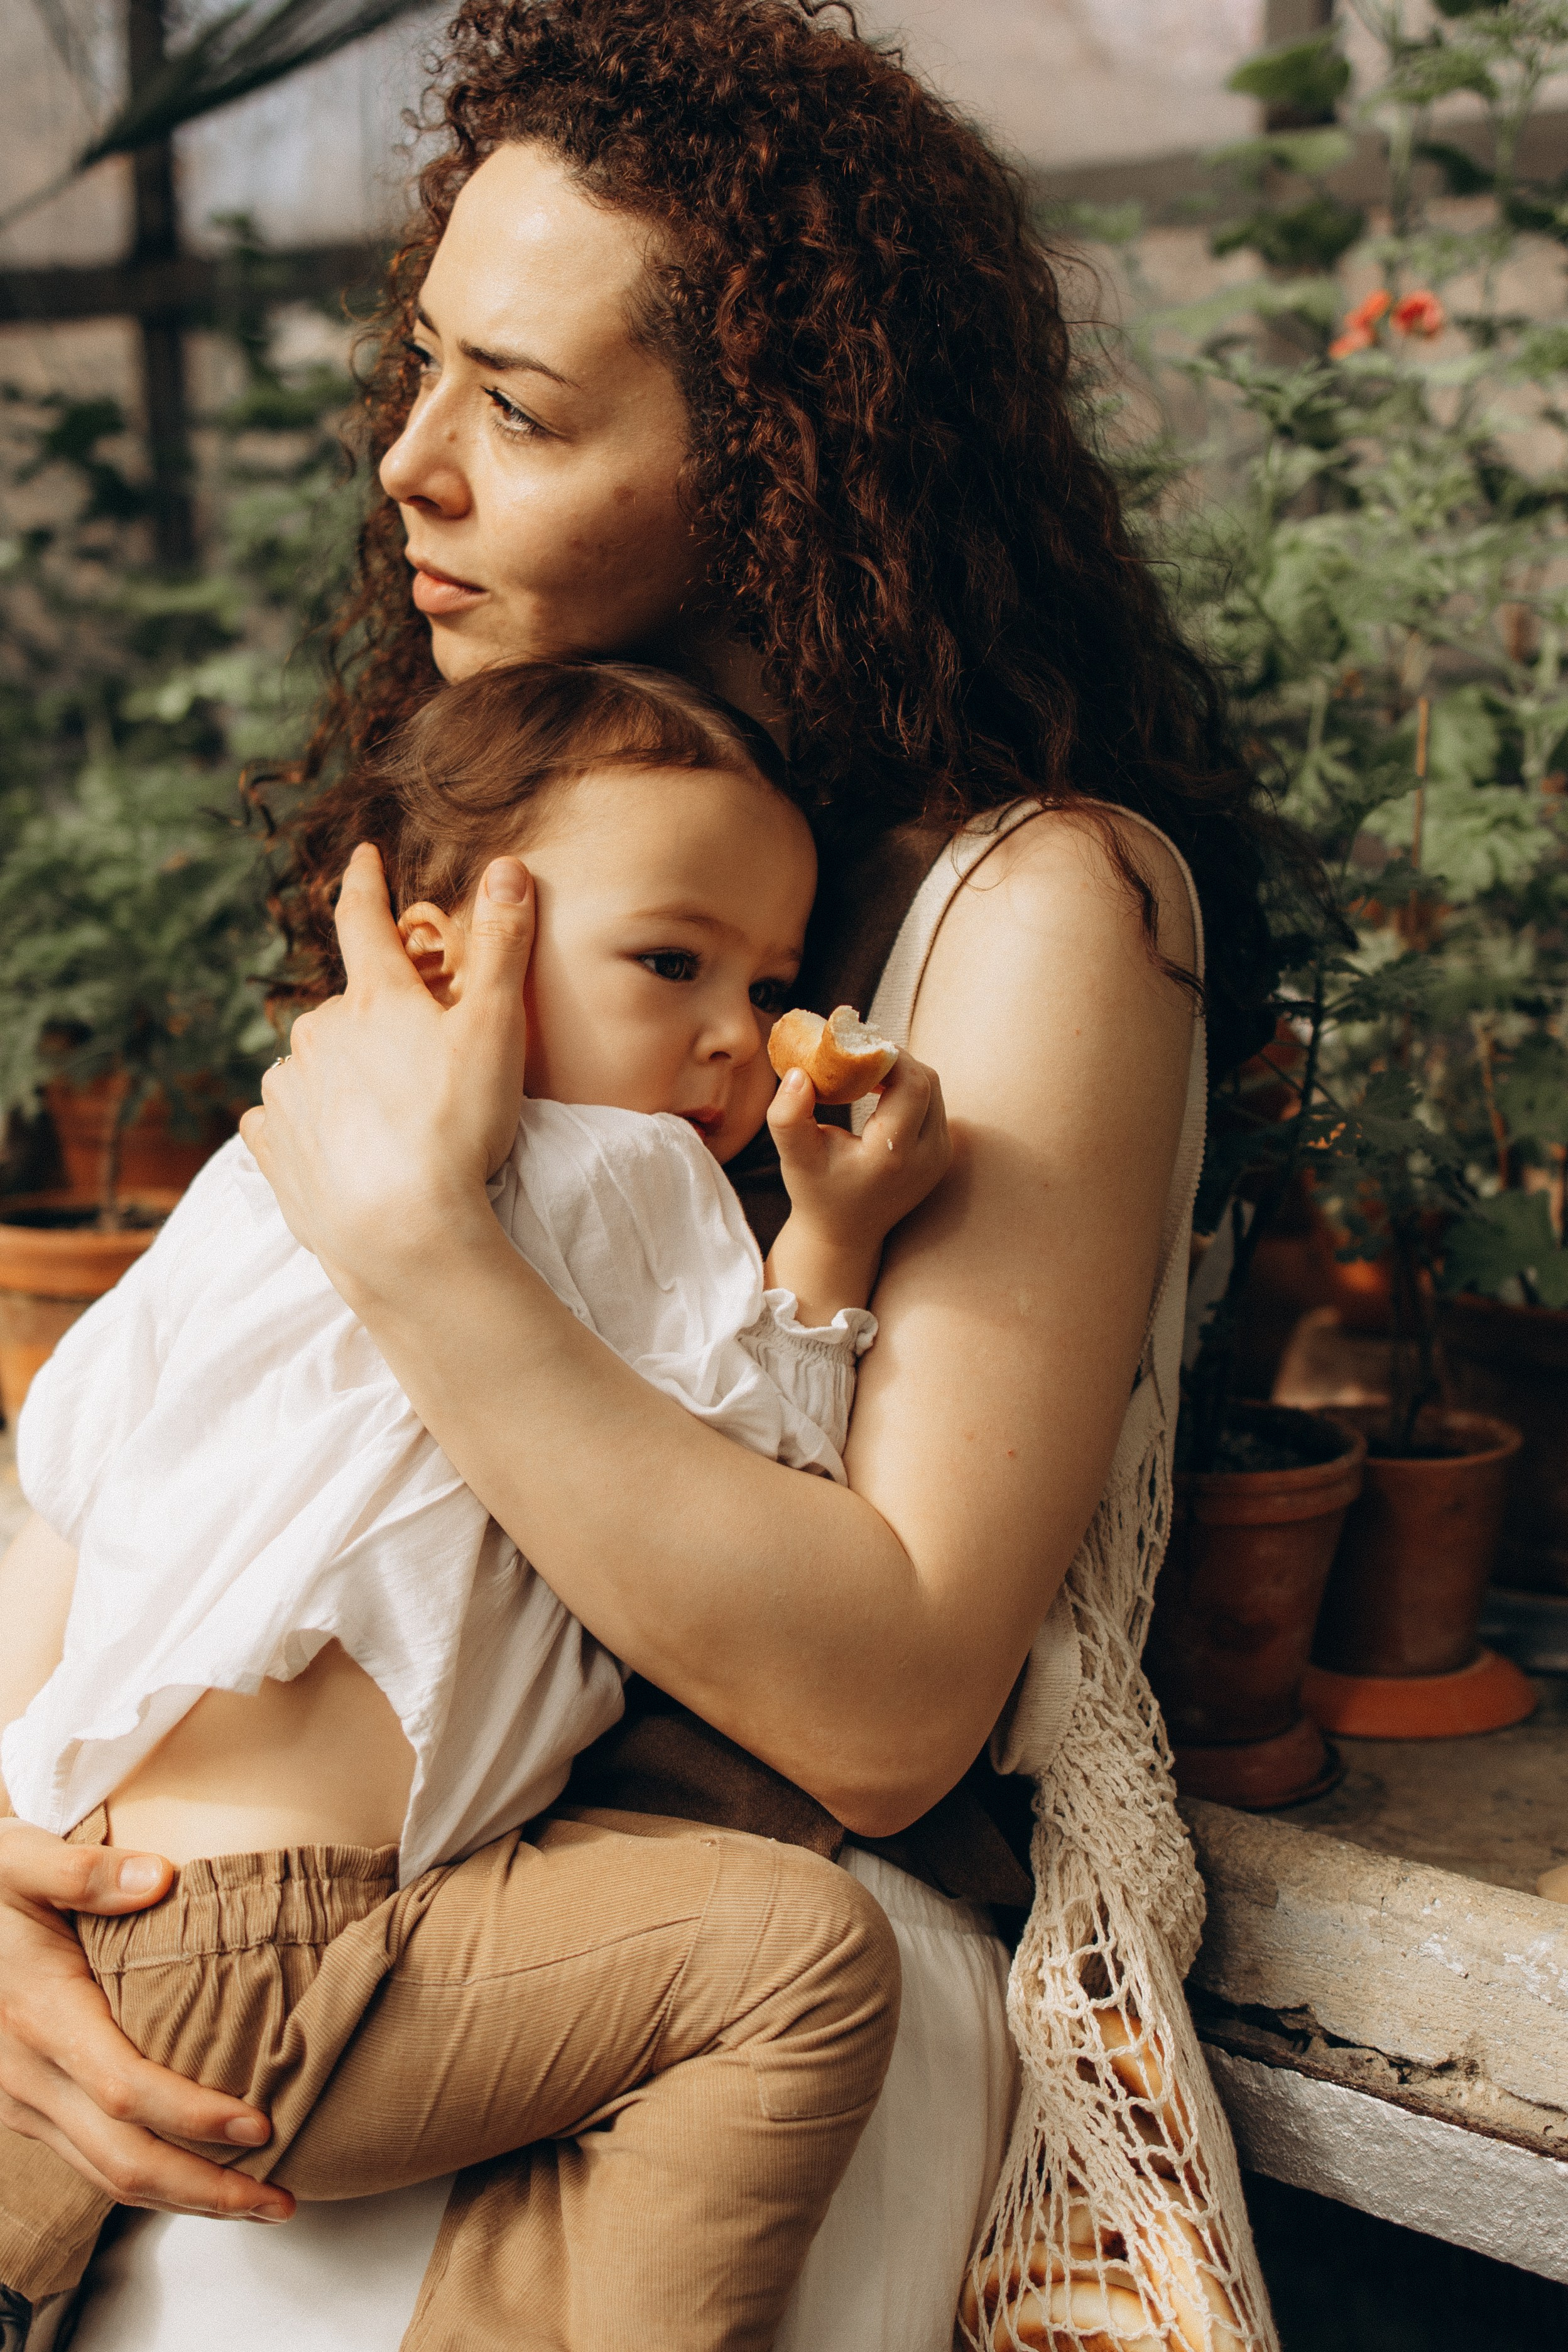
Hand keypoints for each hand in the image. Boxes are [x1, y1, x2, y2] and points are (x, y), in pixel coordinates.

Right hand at [0, 1821, 289, 2219]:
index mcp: (39, 2014)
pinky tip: (204, 2174)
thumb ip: (85, 1871)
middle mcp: (28, 2074)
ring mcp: (24, 2101)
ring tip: (260, 2202)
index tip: (259, 2126)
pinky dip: (153, 2180)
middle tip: (281, 2201)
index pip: (123, 2089)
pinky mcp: (31, 2107)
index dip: (192, 2116)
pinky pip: (93, 2161)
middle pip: (121, 2160)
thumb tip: (159, 1878)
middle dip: (204, 2189)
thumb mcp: (22, 1859)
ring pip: (106, 2175)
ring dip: (184, 2198)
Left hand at [240, 846, 534, 1306]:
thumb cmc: (458, 1127)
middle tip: (422, 1063)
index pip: (363, 920)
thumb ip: (503, 945)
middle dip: (378, 1021)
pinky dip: (307, 1123)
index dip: (366, 883)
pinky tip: (340, 1148)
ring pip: (314, 1062)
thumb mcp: (496, 1029)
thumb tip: (509, 867)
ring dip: (343, 1076)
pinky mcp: (272, 1146)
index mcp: (372, 999)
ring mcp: (287, 1090)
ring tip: (390, 1122)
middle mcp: (316, 1032)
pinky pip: (282, 1118)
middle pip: (349, 1008)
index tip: (365, 857)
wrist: (403, 1231)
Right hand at [765, 1054, 950, 1320]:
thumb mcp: (795, 1158)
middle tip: (858, 1050)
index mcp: (894, 1156)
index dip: (887, 1056)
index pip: (911, 1084)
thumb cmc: (816, 1192)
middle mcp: (928, 1156)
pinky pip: (932, 1103)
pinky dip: (908, 1087)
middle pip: (926, 1081)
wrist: (845, 1234)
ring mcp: (940, 1155)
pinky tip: (878, 1087)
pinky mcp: (941, 1153)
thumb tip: (800, 1072)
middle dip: (893, 1059)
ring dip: (901, 1071)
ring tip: (865, 1067)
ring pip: (932, 1089)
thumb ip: (788, 1115)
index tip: (854, 1046)